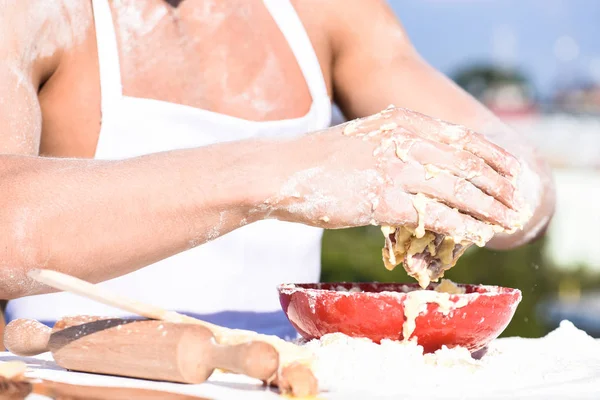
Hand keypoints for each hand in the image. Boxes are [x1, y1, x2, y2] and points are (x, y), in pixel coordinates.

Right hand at [269, 106, 528, 243]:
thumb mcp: (367, 137)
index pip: (464, 138)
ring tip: (507, 221)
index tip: (513, 174)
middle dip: (499, 186)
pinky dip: (462, 226)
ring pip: (459, 191)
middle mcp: (405, 139)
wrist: (284, 172)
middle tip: (517, 203)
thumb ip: (400, 144)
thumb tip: (432, 167)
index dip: (495, 157)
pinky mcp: (384, 199)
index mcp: (404, 120)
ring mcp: (395, 168)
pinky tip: (477, 235)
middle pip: (468, 164)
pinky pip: (436, 215)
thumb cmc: (323, 160)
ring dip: (488, 208)